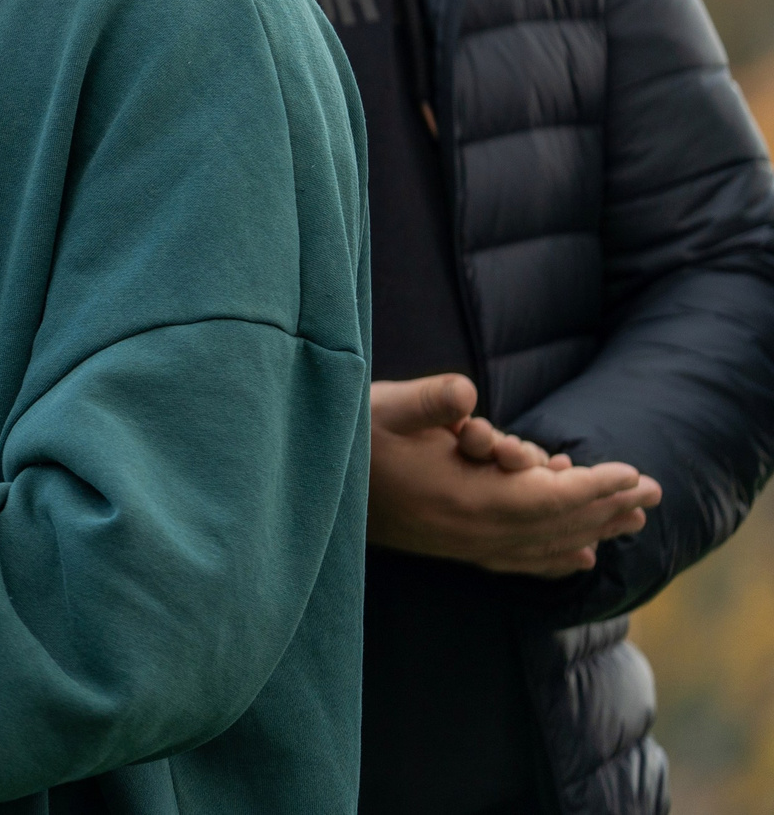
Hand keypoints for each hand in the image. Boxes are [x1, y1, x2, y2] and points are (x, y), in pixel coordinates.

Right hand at [368, 374, 660, 576]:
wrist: (306, 486)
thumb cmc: (347, 437)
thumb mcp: (381, 407)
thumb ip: (428, 400)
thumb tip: (470, 397)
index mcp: (461, 499)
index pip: (545, 498)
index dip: (593, 487)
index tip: (631, 474)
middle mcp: (469, 531)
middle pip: (555, 524)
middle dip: (606, 507)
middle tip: (653, 493)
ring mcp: (461, 545)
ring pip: (541, 544)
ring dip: (589, 530)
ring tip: (630, 520)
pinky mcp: (451, 548)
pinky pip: (516, 561)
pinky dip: (553, 559)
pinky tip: (578, 558)